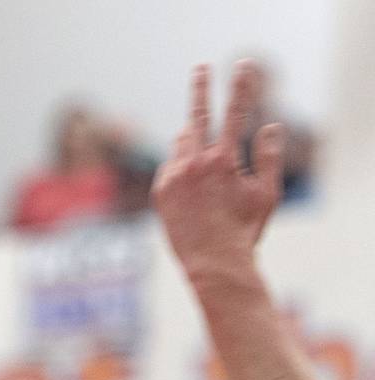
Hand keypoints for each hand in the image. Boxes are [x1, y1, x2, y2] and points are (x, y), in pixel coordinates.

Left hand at [154, 61, 284, 278]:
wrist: (212, 264)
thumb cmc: (244, 230)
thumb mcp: (266, 193)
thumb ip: (268, 157)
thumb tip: (270, 126)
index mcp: (223, 161)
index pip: (235, 113)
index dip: (241, 86)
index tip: (243, 65)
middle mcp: (193, 164)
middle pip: (197, 115)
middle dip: (201, 88)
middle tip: (201, 68)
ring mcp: (172, 176)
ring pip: (182, 143)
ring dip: (194, 141)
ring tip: (207, 163)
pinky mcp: (159, 191)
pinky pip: (171, 166)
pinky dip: (182, 168)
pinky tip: (193, 190)